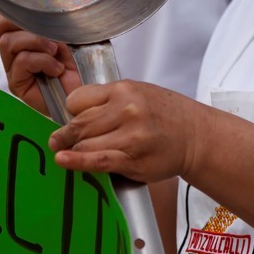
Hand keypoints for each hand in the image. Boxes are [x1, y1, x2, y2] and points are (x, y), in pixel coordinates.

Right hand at [0, 14, 80, 113]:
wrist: (90, 85)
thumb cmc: (80, 57)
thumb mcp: (63, 30)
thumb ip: (45, 19)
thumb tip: (35, 9)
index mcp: (20, 37)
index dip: (10, 13)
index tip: (36, 14)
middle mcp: (12, 53)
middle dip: (20, 22)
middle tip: (45, 30)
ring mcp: (13, 69)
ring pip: (8, 42)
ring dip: (36, 41)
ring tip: (55, 51)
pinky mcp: (17, 85)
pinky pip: (22, 60)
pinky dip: (43, 60)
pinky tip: (57, 69)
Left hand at [48, 80, 208, 183]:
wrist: (195, 136)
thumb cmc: (166, 115)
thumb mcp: (138, 93)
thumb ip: (108, 99)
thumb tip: (74, 111)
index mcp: (125, 90)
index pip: (78, 99)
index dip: (72, 111)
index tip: (75, 118)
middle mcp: (127, 110)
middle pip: (78, 124)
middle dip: (66, 134)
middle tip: (58, 140)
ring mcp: (130, 136)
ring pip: (84, 144)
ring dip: (72, 150)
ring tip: (65, 152)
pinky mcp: (132, 159)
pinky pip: (97, 161)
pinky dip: (76, 162)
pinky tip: (64, 161)